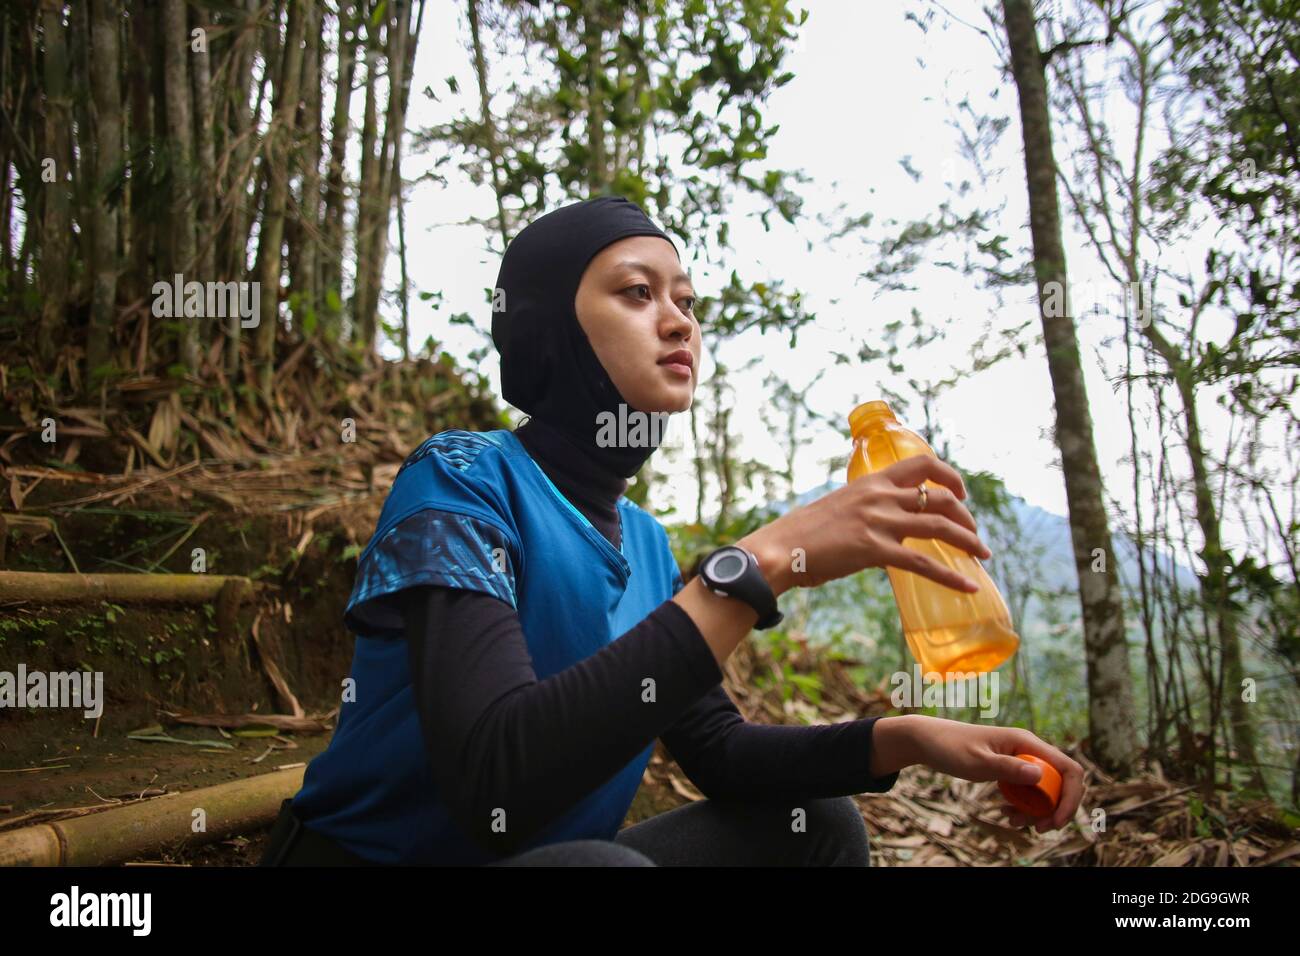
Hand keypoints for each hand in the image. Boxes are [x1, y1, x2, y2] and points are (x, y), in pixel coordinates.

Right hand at [739, 454, 991, 595]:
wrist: (780, 548)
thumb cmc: (802, 533)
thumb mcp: (839, 507)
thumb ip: (864, 510)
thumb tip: (879, 526)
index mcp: (871, 481)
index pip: (922, 463)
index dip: (950, 475)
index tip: (961, 493)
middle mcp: (880, 496)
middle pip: (941, 497)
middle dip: (965, 515)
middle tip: (973, 534)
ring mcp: (879, 522)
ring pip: (940, 526)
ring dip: (969, 541)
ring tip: (983, 555)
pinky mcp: (874, 550)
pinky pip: (924, 563)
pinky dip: (952, 577)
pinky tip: (969, 588)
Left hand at [906, 716, 1084, 830]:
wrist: (928, 741)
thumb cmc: (950, 747)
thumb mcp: (977, 762)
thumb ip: (1007, 769)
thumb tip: (1039, 777)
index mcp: (1027, 742)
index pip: (1068, 769)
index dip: (1070, 797)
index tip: (1055, 821)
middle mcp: (1029, 749)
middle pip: (1061, 784)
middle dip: (1054, 809)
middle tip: (1037, 829)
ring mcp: (1021, 759)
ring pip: (1045, 791)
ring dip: (1037, 811)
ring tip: (1013, 821)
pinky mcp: (1012, 769)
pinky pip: (1029, 791)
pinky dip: (1023, 806)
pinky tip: (1006, 813)